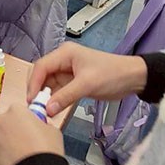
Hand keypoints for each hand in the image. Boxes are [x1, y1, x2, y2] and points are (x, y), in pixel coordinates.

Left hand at [0, 98, 64, 164]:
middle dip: (11, 131)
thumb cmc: (45, 152)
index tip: (28, 129)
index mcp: (16, 110)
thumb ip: (43, 123)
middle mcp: (0, 120)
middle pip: (4, 123)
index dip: (25, 121)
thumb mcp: (52, 130)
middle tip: (23, 143)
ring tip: (17, 155)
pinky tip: (11, 162)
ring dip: (3, 143)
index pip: (18, 111)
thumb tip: (40, 125)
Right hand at [27, 42, 147, 117]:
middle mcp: (63, 60)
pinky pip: (59, 91)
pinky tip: (53, 109)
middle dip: (38, 90)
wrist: (134, 78)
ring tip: (43, 111)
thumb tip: (47, 109)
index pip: (41, 67)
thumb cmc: (112, 74)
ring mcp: (68, 71)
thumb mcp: (87, 85)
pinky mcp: (74, 82)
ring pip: (49, 84)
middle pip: (42, 75)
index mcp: (64, 54)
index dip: (34, 83)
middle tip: (35, 107)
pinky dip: (55, 100)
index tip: (31, 100)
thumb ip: (65, 97)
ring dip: (46, 97)